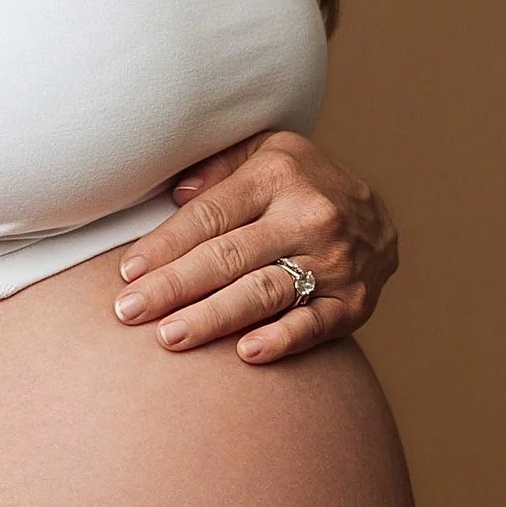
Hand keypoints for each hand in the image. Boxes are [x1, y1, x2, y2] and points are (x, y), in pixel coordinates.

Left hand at [113, 130, 398, 363]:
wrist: (377, 218)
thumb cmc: (297, 184)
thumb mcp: (262, 152)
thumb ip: (216, 168)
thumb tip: (175, 193)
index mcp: (277, 174)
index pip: (209, 215)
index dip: (165, 245)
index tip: (128, 272)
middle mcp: (309, 216)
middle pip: (228, 256)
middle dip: (173, 286)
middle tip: (129, 312)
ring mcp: (334, 262)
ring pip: (263, 293)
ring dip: (212, 318)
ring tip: (169, 337)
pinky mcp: (354, 303)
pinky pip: (313, 324)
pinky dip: (281, 340)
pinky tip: (245, 354)